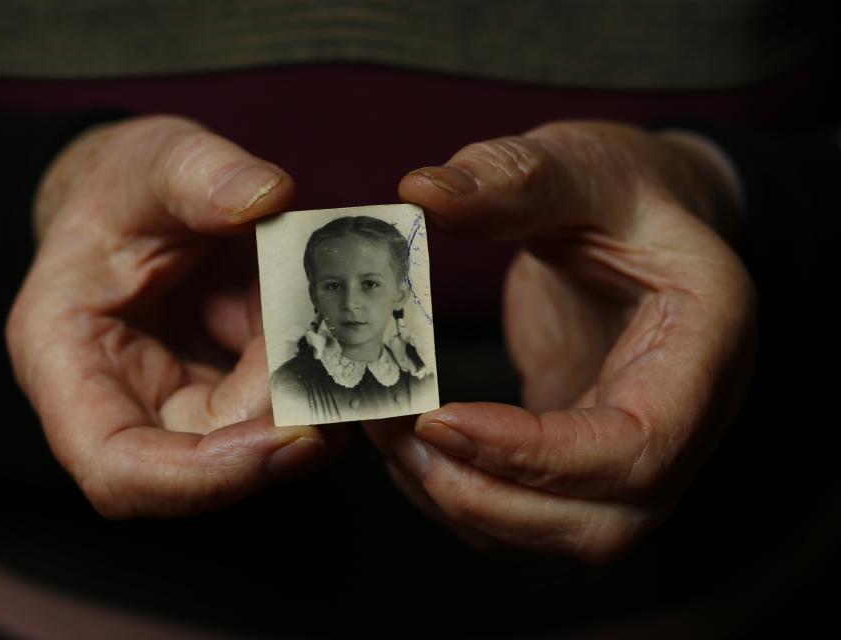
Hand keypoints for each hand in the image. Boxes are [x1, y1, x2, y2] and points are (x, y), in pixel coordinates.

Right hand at [7, 115, 339, 517]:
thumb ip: (200, 171)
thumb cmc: (127, 184)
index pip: (119, 470)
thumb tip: (266, 196)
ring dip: (300, 385)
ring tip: (309, 305)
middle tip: (335, 355)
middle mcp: (115, 402)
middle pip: (201, 470)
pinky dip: (306, 367)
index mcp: (64, 362)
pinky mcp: (219, 395)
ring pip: (251, 438)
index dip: (206, 477)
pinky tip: (312, 315)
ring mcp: (171, 405)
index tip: (295, 438)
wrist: (141, 196)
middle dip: (280, 423)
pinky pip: (275, 405)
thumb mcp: (157, 157)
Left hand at [365, 121, 755, 561]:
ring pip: (559, 531)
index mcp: (704, 346)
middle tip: (401, 441)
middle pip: (602, 524)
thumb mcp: (579, 164)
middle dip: (490, 499)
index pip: (639, 447)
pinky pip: (530, 510)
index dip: (538, 455)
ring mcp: (634, 447)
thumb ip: (512, 178)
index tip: (440, 421)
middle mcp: (681, 419)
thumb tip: (422, 192)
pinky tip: (410, 445)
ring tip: (389, 437)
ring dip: (466, 503)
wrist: (638, 221)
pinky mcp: (582, 454)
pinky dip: (464, 495)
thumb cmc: (624, 190)